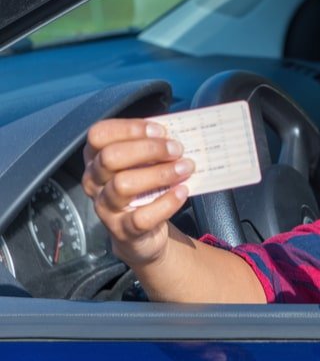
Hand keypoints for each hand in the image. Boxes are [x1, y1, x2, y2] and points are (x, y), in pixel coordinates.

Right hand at [82, 119, 193, 267]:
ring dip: (160, 174)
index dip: (129, 129)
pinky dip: (166, 203)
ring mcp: (105, 206)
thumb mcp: (143, 163)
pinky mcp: (121, 229)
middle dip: (148, 149)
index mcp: (97, 158)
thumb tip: (177, 134)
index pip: (100, 134)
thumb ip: (153, 146)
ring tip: (185, 168)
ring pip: (122, 185)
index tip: (160, 131)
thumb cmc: (145, 187)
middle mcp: (94, 180)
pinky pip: (141, 216)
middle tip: (177, 149)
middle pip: (110, 157)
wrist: (145, 231)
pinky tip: (181, 192)